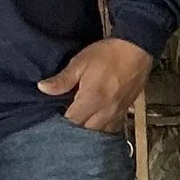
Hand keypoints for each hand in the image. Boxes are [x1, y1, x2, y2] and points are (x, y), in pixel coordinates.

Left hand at [38, 37, 153, 131]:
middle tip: (68, 117)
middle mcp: (106, 110)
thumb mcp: (80, 62)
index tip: (56, 113)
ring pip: (101, 132)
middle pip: (87, 131)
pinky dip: (104, 127)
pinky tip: (98, 120)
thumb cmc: (108, 54)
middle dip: (76, 127)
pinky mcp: (127, 109)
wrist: (138, 48)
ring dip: (90, 129)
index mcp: (92, 99)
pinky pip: (114, 126)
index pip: (72, 121)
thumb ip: (62, 79)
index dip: (62, 120)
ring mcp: (118, 111)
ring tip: (82, 121)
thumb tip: (42, 88)